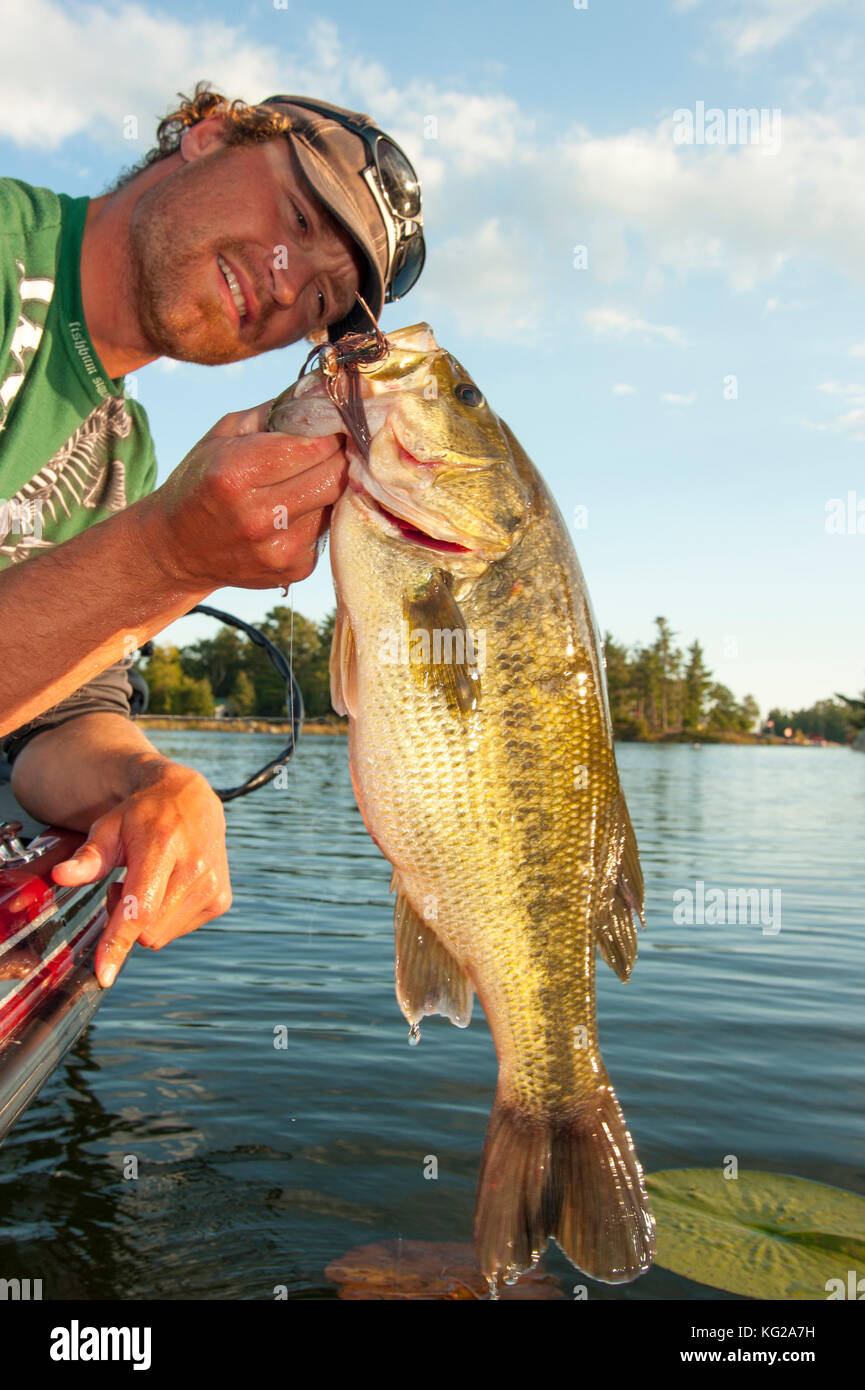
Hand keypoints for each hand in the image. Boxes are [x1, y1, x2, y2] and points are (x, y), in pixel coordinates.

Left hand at [50, 761, 231, 987]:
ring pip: (160, 936)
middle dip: (125, 919)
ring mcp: (212, 887)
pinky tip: (168, 889)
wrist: (192, 801)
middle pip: (147, 930)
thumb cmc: (146, 815)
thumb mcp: (109, 827)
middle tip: (123, 884)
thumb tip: (60, 876)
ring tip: (149, 883)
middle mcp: (195, 869)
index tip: (105, 973)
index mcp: (163, 847)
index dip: (118, 942)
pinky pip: (178, 931)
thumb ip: (87, 857)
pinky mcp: (221, 900)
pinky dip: (165, 918)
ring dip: (146, 919)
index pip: (141, 908)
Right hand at [136, 399, 347, 590]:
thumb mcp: (223, 435)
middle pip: (333, 476)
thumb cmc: (201, 482)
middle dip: (338, 457)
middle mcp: (259, 516)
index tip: (333, 424)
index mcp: (237, 473)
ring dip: (329, 487)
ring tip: (305, 480)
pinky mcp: (294, 570)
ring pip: (335, 503)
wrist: (177, 550)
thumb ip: (275, 411)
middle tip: (331, 447)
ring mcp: (279, 548)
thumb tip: (326, 391)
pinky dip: (319, 515)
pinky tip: (295, 511)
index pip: (313, 447)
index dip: (329, 432)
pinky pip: (326, 530)